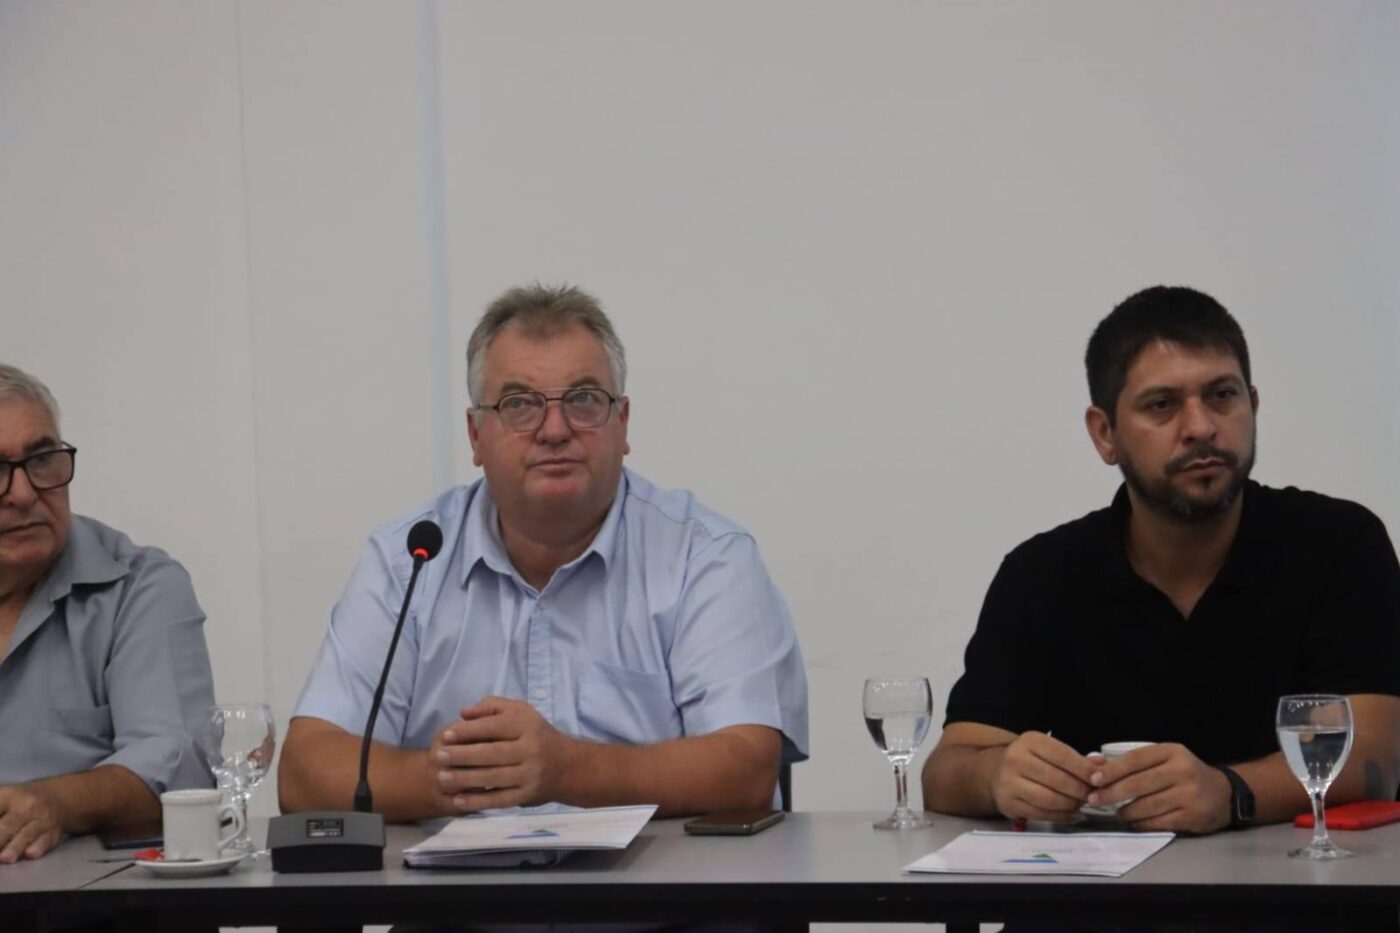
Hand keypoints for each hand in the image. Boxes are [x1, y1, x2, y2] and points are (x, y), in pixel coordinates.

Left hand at [0, 784, 65, 862]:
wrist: (59, 798)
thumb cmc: (19, 803)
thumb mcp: (2, 799)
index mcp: (7, 797)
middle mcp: (26, 807)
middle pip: (8, 825)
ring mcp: (41, 820)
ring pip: (27, 834)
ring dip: (15, 847)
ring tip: (5, 858)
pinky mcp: (53, 833)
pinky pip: (46, 840)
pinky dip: (39, 847)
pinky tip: (30, 854)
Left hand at [430, 697, 578, 812]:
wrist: (567, 766)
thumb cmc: (537, 735)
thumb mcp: (522, 712)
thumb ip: (492, 707)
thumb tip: (464, 713)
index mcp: (527, 726)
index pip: (494, 727)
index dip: (469, 731)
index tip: (446, 734)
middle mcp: (531, 749)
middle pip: (492, 753)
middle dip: (462, 755)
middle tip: (439, 756)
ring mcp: (530, 774)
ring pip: (493, 777)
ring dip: (465, 778)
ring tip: (442, 777)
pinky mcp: (527, 795)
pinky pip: (499, 799)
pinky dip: (477, 802)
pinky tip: (458, 801)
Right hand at [989, 731, 1096, 821]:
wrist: (993, 773)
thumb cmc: (1029, 760)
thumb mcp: (1048, 751)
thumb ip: (1075, 759)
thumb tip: (1102, 766)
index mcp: (1029, 741)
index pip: (1062, 755)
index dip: (1084, 769)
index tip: (1100, 779)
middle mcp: (1016, 759)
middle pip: (1057, 779)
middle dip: (1081, 790)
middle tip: (1094, 795)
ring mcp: (1009, 783)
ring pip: (1050, 799)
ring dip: (1072, 804)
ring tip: (1082, 803)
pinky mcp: (1009, 804)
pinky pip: (1041, 813)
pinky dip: (1061, 815)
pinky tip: (1070, 812)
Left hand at [1087, 743, 1231, 833]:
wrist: (1224, 794)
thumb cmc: (1185, 775)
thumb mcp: (1166, 760)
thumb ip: (1137, 763)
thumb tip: (1097, 769)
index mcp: (1172, 752)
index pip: (1135, 759)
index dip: (1111, 770)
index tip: (1093, 779)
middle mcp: (1182, 771)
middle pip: (1138, 783)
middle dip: (1111, 793)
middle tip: (1094, 799)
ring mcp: (1189, 794)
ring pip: (1146, 805)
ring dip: (1125, 811)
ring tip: (1115, 813)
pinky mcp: (1192, 816)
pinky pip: (1158, 822)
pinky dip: (1141, 823)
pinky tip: (1133, 822)